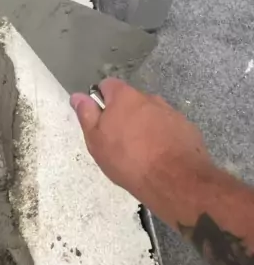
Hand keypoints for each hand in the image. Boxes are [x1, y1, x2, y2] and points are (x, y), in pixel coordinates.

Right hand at [71, 78, 212, 223]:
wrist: (174, 179)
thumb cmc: (128, 160)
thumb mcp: (97, 141)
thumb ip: (87, 115)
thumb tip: (78, 96)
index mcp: (125, 97)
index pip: (108, 85)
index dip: (102, 100)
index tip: (101, 120)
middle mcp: (150, 98)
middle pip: (131, 101)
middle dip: (125, 116)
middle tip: (119, 142)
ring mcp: (171, 112)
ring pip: (151, 115)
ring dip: (145, 127)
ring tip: (142, 153)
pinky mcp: (187, 128)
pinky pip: (169, 128)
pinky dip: (163, 137)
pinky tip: (161, 157)